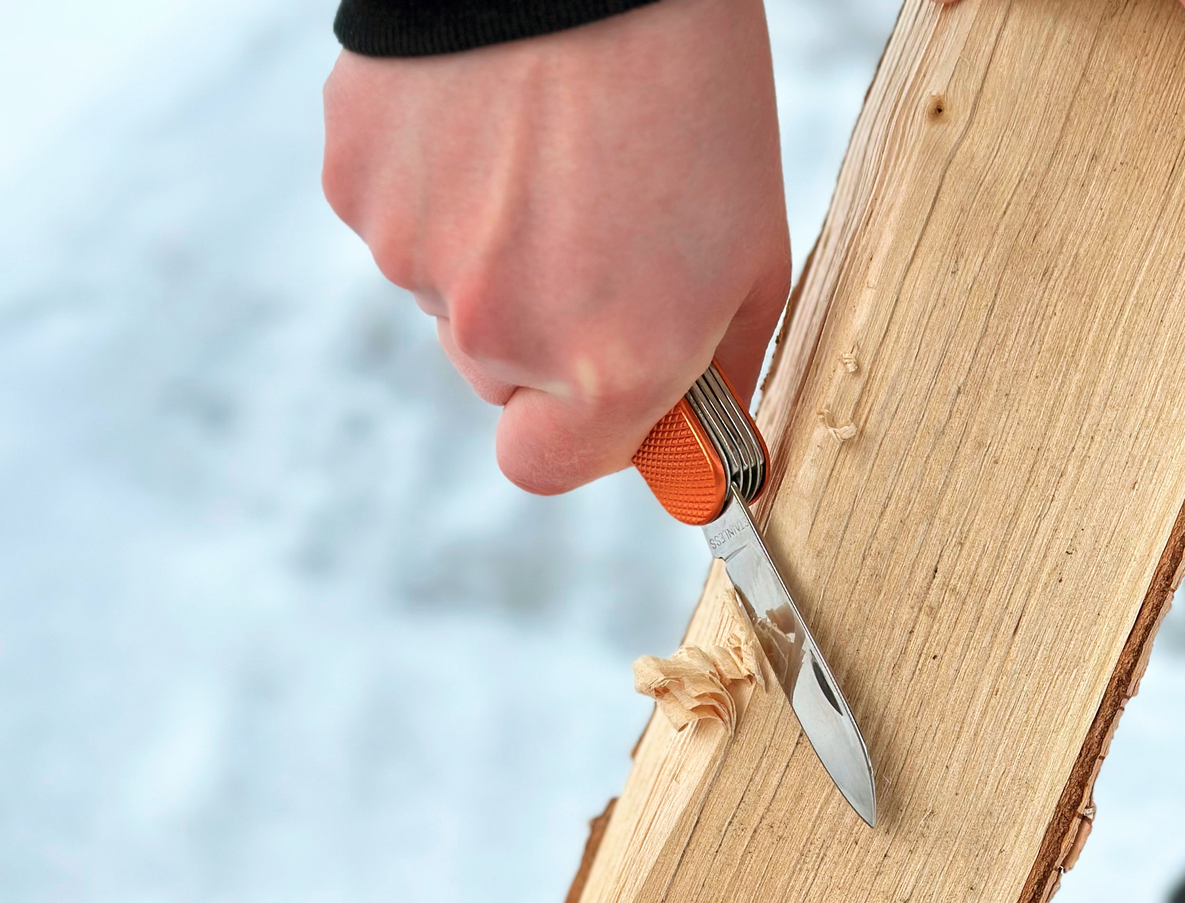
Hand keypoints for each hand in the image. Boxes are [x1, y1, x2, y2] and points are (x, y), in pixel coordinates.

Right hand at [323, 0, 790, 493]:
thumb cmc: (692, 83)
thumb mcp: (754, 247)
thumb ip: (719, 372)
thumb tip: (696, 457)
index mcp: (609, 366)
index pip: (547, 466)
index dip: (580, 430)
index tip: (609, 387)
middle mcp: (503, 334)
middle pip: (499, 381)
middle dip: (544, 331)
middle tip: (593, 224)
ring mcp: (417, 260)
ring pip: (447, 297)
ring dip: (489, 251)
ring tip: (542, 149)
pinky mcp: (358, 186)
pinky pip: (398, 221)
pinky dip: (436, 186)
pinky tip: (487, 118)